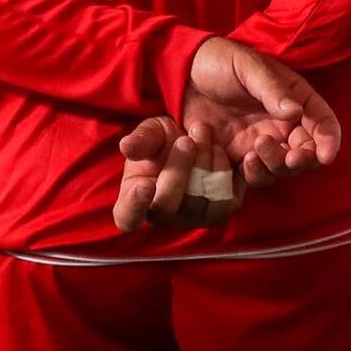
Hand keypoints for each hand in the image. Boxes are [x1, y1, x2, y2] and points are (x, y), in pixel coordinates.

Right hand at [113, 116, 241, 230]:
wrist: (205, 139)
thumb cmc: (169, 140)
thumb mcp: (153, 132)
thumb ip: (141, 140)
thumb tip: (126, 146)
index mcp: (135, 199)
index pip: (127, 217)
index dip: (133, 206)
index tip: (144, 185)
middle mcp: (163, 215)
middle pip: (166, 207)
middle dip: (177, 170)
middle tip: (186, 141)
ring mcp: (191, 217)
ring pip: (196, 203)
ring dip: (202, 166)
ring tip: (203, 135)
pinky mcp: (219, 212)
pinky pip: (224, 202)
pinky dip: (223, 173)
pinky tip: (220, 150)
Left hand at [180, 36, 341, 187]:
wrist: (182, 75)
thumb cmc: (221, 62)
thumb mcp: (248, 67)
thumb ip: (272, 90)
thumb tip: (295, 112)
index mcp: (295, 98)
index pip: (322, 122)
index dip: (329, 140)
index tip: (325, 155)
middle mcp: (283, 125)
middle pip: (306, 152)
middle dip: (303, 160)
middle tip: (290, 158)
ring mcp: (261, 142)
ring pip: (281, 168)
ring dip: (276, 167)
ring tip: (256, 151)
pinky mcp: (238, 157)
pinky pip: (255, 175)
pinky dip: (255, 174)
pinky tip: (243, 160)